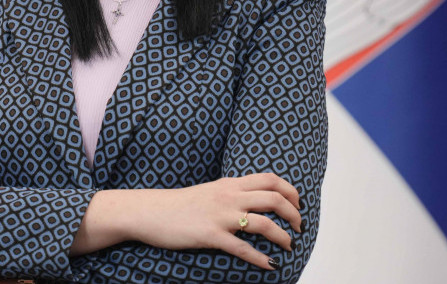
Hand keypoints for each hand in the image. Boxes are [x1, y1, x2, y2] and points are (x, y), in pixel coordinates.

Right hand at [76, 173, 300, 270]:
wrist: (148, 212)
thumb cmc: (177, 205)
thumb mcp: (208, 191)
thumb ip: (230, 192)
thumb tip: (251, 199)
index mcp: (229, 184)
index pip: (270, 179)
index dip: (290, 191)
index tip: (297, 205)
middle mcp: (228, 197)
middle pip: (274, 198)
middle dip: (294, 215)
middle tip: (298, 227)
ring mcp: (220, 216)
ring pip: (264, 223)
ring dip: (283, 237)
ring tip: (289, 246)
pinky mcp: (210, 235)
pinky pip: (242, 248)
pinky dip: (260, 259)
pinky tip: (269, 266)